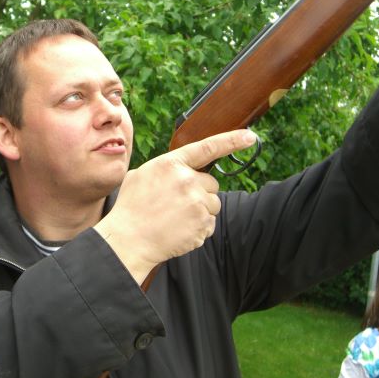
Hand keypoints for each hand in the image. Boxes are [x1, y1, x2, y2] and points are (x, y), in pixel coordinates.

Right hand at [95, 129, 256, 284]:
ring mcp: (197, 202)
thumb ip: (164, 168)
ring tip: (175, 219)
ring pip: (213, 204)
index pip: (208, 148)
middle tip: (177, 205)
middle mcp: (187, 180)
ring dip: (200, 212)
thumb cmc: (131, 208)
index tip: (250, 137)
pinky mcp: (202, 223)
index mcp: (171, 164)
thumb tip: (179, 169)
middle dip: (200, 193)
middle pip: (212, 184)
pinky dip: (198, 229)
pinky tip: (178, 231)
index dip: (231, 141)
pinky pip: (210, 224)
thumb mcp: (140, 176)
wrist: (128, 240)